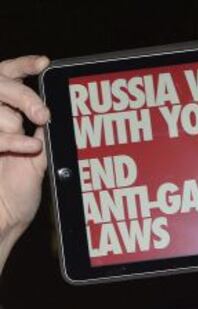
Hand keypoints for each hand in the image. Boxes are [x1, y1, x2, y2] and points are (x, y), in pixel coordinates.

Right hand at [0, 55, 49, 269]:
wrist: (1, 223)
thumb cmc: (18, 199)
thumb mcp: (38, 164)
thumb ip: (44, 138)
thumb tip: (59, 114)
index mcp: (8, 123)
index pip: (9, 81)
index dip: (23, 66)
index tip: (44, 64)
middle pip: (0, 85)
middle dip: (22, 94)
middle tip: (42, 113)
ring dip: (15, 114)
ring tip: (35, 135)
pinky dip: (12, 139)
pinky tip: (30, 148)